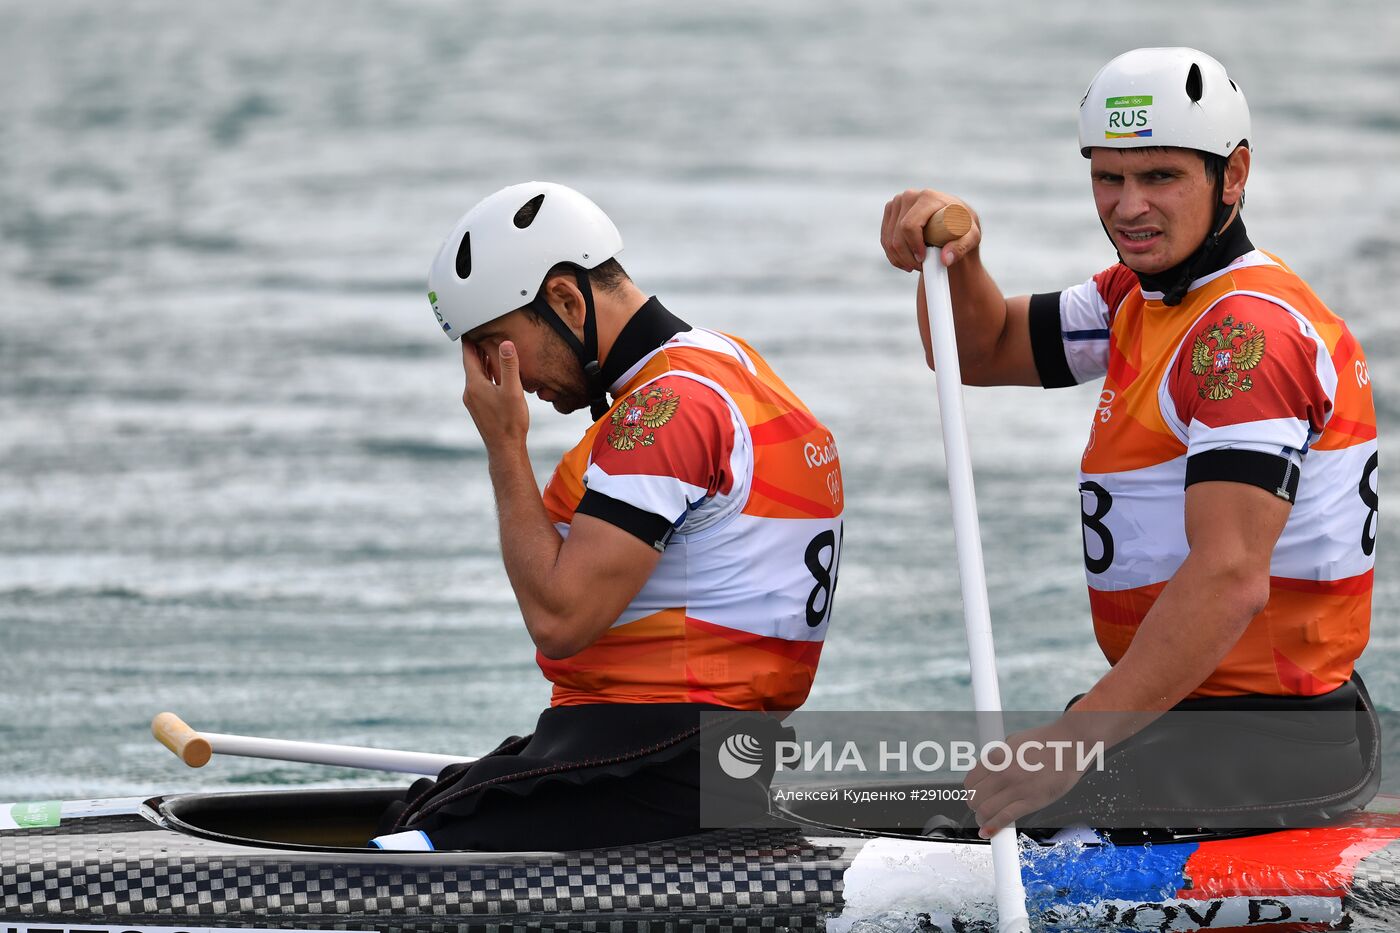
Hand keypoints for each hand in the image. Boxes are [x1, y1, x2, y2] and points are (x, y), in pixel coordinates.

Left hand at [461, 339, 528, 453]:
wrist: (505, 449)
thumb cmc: (510, 421)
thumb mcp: (513, 391)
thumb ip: (508, 366)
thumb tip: (505, 344)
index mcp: (474, 384)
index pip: (468, 355)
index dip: (469, 339)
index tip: (469, 324)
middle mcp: (470, 391)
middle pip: (471, 363)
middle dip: (477, 348)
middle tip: (482, 330)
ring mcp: (473, 401)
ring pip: (476, 375)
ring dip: (483, 362)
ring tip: (490, 347)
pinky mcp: (479, 408)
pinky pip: (481, 385)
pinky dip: (486, 375)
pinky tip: (496, 374)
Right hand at [880, 189, 982, 271]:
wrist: (952, 220)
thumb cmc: (963, 227)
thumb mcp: (971, 237)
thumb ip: (961, 247)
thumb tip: (945, 259)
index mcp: (928, 197)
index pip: (909, 225)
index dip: (913, 246)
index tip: (923, 259)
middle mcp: (909, 196)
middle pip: (897, 235)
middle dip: (907, 257)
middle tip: (921, 267)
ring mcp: (897, 203)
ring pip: (888, 240)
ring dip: (900, 258)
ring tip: (916, 266)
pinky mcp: (890, 211)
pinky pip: (885, 239)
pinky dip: (894, 255)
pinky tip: (907, 261)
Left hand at [963, 719, 1091, 837]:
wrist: (1070, 746)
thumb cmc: (1045, 742)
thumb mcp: (1014, 742)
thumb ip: (1000, 756)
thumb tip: (989, 768)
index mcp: (996, 757)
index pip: (971, 781)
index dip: (970, 792)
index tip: (974, 796)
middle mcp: (1002, 773)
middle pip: (975, 797)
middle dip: (974, 806)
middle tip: (979, 809)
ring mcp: (1016, 788)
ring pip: (985, 810)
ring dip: (981, 819)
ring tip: (983, 821)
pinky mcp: (1031, 801)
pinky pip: (1005, 817)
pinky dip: (993, 827)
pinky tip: (988, 831)